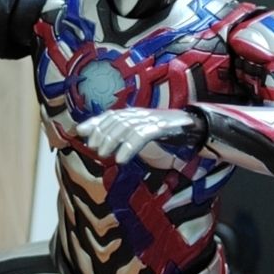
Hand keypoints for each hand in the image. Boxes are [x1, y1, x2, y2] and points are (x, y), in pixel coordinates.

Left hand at [76, 107, 205, 167]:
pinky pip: (142, 136)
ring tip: (104, 154)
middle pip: (117, 119)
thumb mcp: (139, 134)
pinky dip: (129, 147)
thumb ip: (119, 135)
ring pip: (127, 126)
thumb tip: (93, 137)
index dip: (95, 122)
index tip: (81, 132)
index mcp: (135, 113)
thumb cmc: (163, 134)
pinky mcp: (162, 127)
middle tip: (94, 148)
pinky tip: (120, 159)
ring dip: (112, 140)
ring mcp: (152, 119)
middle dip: (102, 133)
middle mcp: (141, 113)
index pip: (111, 114)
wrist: (192, 128)